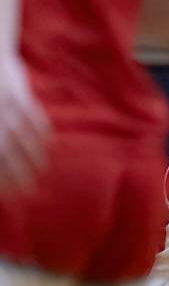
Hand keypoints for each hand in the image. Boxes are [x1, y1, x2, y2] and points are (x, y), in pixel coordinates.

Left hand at [0, 54, 50, 191]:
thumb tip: (3, 157)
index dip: (0, 177)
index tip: (9, 193)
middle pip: (4, 151)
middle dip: (16, 174)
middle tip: (27, 192)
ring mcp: (4, 102)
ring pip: (21, 137)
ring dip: (33, 158)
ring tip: (40, 173)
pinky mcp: (19, 93)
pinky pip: (35, 119)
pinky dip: (42, 136)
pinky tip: (47, 148)